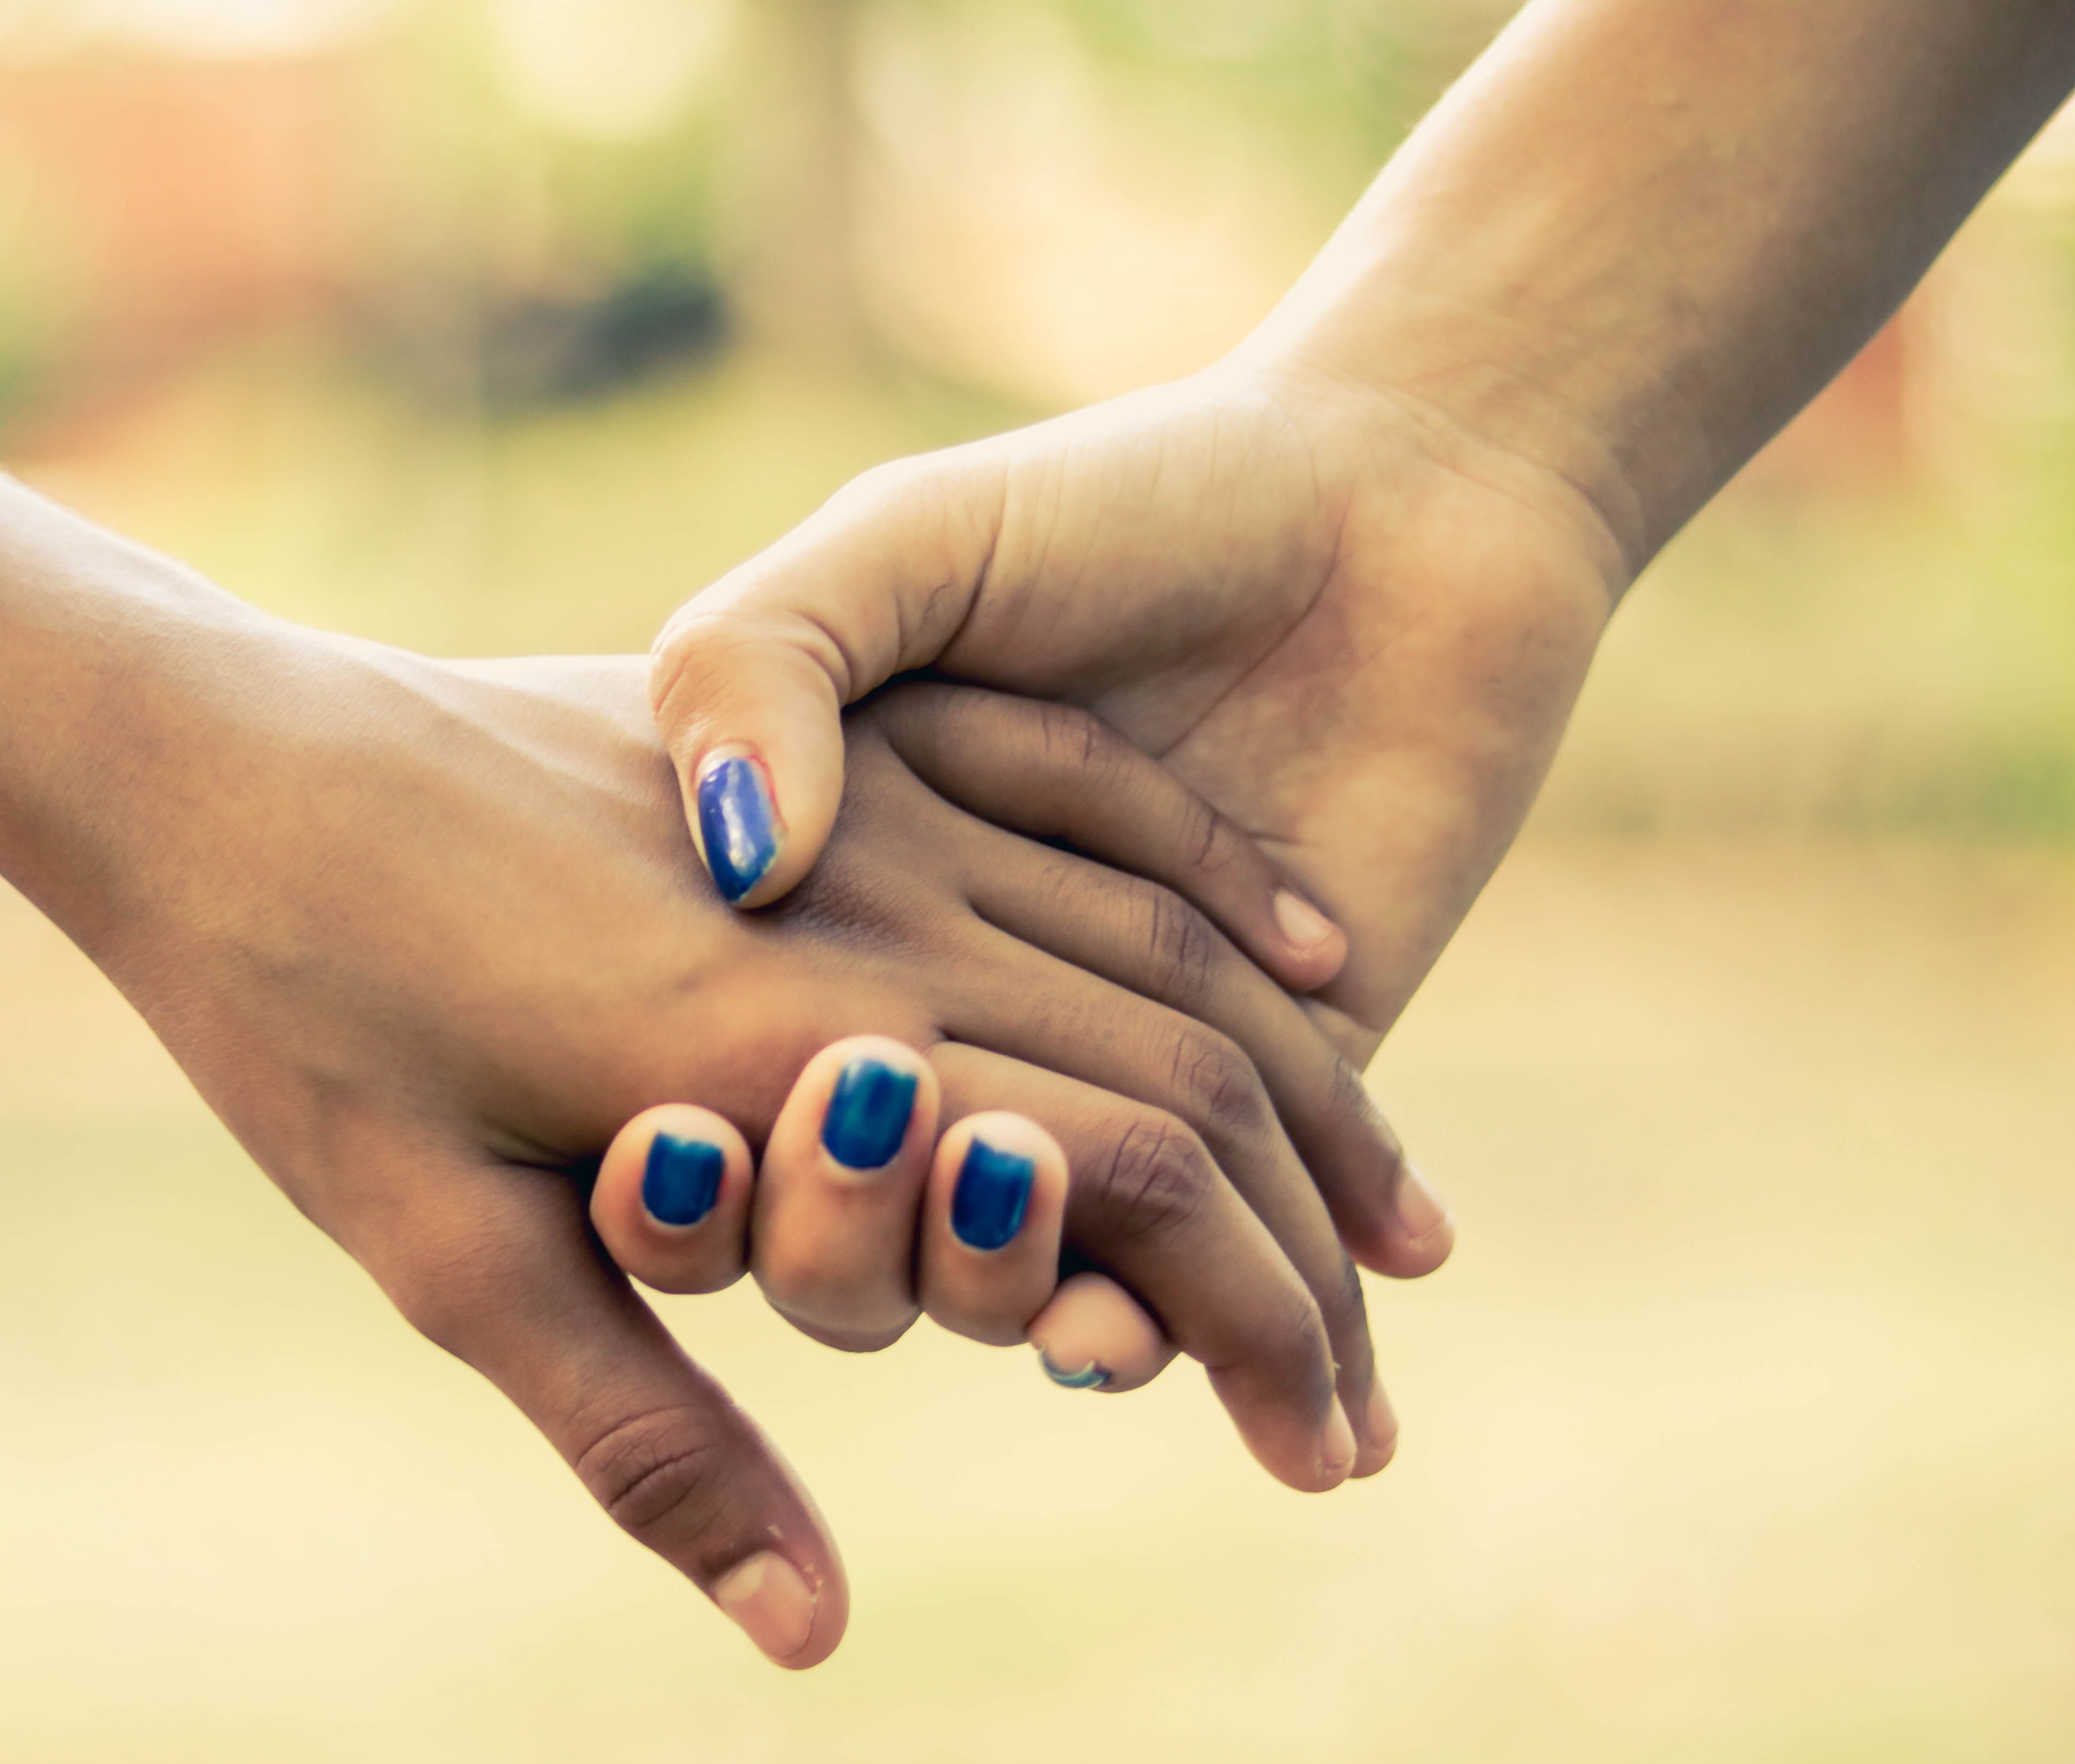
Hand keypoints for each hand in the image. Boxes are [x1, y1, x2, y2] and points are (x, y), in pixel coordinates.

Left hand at [0, 611, 1407, 1665]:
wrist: (213, 753)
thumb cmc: (301, 1022)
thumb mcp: (448, 1255)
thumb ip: (650, 1434)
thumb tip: (810, 1633)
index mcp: (787, 1057)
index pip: (1116, 1188)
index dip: (1252, 1327)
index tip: (1327, 1449)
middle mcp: (867, 913)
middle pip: (1180, 1076)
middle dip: (1307, 1249)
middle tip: (1371, 1396)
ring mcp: (865, 799)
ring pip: (1163, 941)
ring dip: (1297, 1086)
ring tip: (1395, 1223)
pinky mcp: (842, 722)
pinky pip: (1086, 792)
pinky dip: (1214, 889)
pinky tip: (1303, 957)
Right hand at [648, 349, 1629, 1271]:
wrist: (1404, 496)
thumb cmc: (1131, 497)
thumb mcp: (904, 541)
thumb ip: (769, 659)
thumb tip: (742, 858)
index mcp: (839, 890)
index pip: (721, 1072)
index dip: (682, 1151)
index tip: (670, 1161)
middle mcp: (960, 990)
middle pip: (867, 1191)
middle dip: (856, 1253)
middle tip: (854, 1262)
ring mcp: (1115, 1048)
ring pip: (1027, 1247)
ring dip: (1016, 1310)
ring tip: (1051, 1327)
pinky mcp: (1271, 1092)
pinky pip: (1197, 1253)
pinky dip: (1159, 1319)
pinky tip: (1140, 1347)